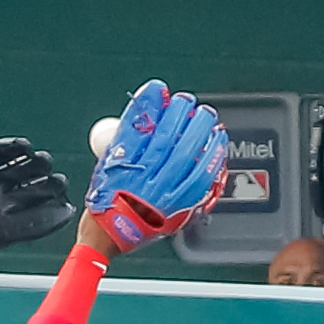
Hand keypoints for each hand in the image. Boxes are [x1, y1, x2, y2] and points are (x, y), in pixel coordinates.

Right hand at [85, 81, 228, 252]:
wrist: (112, 234)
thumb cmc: (108, 198)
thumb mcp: (106, 163)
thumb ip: (124, 138)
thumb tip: (144, 111)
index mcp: (119, 167)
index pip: (136, 128)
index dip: (149, 104)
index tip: (157, 89)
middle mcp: (141, 180)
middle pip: (165, 138)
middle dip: (178, 114)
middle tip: (186, 101)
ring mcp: (161, 194)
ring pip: (185, 155)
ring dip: (198, 131)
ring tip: (206, 116)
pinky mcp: (178, 206)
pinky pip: (200, 178)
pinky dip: (211, 157)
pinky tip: (217, 142)